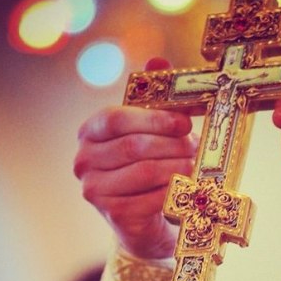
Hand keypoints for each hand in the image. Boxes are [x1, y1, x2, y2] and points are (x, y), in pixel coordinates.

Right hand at [74, 58, 197, 257]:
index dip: (154, 119)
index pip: (117, 118)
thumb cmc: (144, 169)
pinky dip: (173, 191)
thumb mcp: (146, 133)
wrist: (139, 220)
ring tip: (195, 166)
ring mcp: (94, 190)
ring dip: (177, 167)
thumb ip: (150, 100)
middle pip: (134, 146)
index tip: (185, 123)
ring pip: (144, 172)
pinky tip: (185, 187)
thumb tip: (158, 60)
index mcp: (89, 133)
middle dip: (172, 146)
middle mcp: (84, 161)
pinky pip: (150, 198)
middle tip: (196, 148)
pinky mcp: (113, 214)